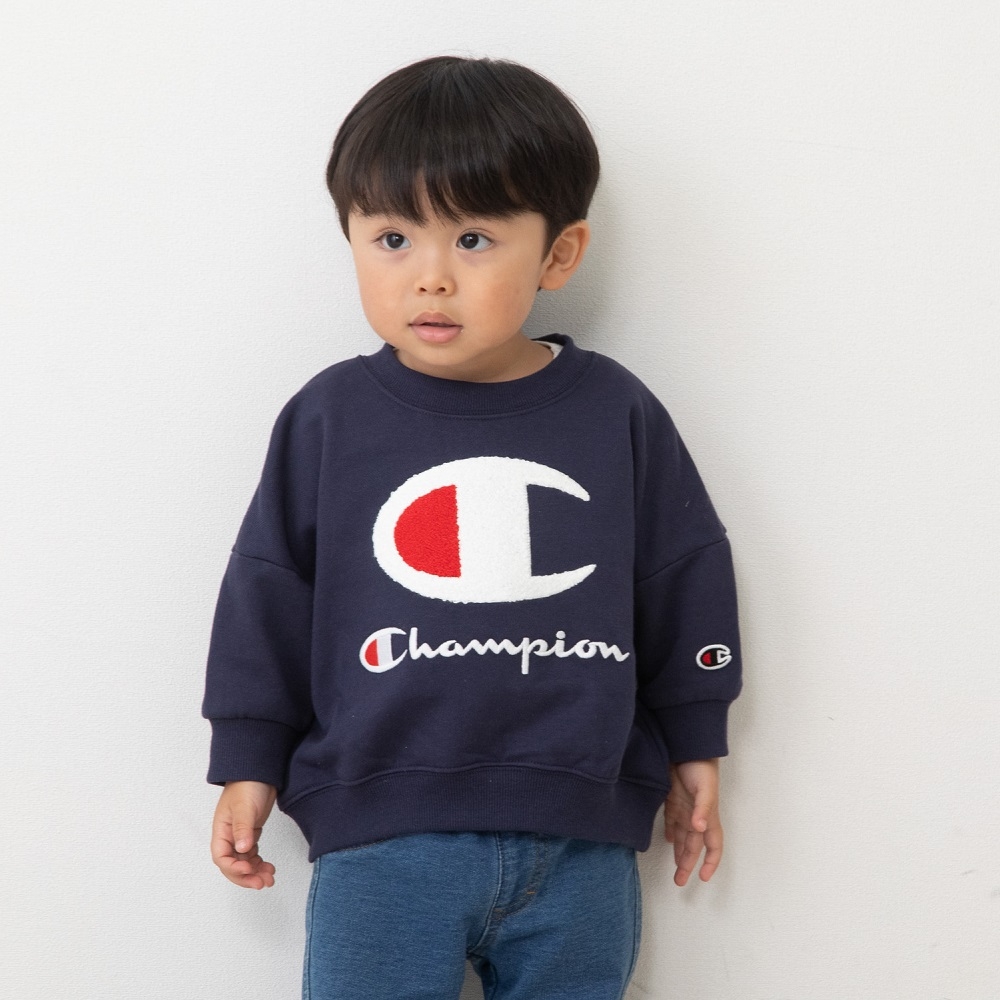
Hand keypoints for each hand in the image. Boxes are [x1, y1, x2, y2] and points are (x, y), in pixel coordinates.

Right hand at [211, 781, 277, 888]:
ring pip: (244, 862)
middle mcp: (228, 836)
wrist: (260, 771)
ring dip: (255, 872)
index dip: (233, 868)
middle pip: (232, 865)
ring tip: (269, 878)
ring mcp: (240, 836)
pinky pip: (252, 855)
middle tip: (261, 883)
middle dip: (246, 876)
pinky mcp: (251, 833)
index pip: (221, 857)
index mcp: (221, 830)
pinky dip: (260, 863)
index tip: (248, 869)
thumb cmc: (247, 784)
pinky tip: (269, 867)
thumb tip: (241, 849)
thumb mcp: (244, 806)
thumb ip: (243, 828)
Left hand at [663, 758, 722, 885]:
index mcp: (708, 816)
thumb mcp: (705, 787)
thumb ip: (703, 808)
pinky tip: (668, 839)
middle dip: (688, 864)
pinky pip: (672, 820)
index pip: (713, 845)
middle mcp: (697, 815)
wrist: (686, 745)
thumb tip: (700, 828)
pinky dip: (671, 832)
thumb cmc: (700, 766)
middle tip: (679, 881)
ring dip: (680, 852)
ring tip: (674, 868)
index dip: (711, 862)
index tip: (703, 878)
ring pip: (683, 836)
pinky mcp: (672, 798)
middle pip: (694, 846)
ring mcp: (684, 807)